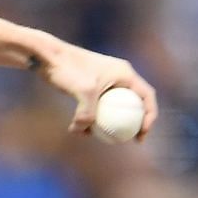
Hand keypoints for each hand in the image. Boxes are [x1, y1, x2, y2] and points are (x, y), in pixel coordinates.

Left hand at [35, 41, 158, 140]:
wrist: (47, 56)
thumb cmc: (67, 68)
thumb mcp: (82, 90)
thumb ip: (87, 112)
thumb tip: (84, 131)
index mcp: (124, 73)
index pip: (147, 96)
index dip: (150, 116)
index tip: (142, 134)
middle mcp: (118, 76)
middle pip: (134, 103)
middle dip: (135, 123)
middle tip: (133, 141)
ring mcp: (104, 82)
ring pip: (114, 108)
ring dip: (112, 124)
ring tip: (106, 139)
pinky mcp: (90, 88)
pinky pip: (98, 107)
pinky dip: (93, 118)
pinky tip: (81, 131)